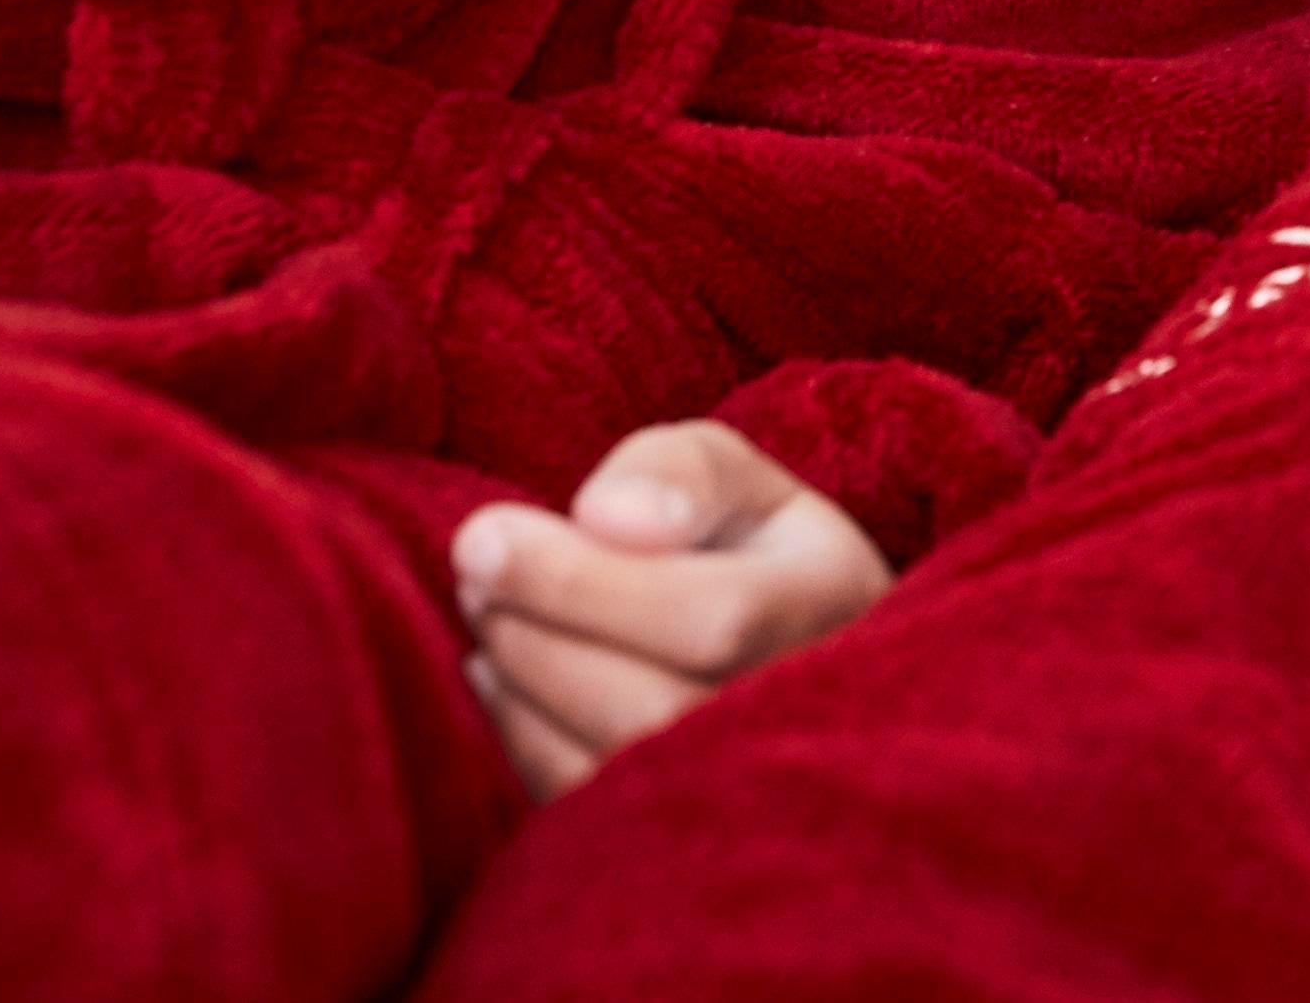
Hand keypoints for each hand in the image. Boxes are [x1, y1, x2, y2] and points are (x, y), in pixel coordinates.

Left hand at [453, 421, 892, 798]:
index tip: (478, 537)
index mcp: (833, 611)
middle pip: (653, 707)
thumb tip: (604, 517)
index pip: (710, 621)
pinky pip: (585, 807)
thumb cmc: (749, 551)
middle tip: (476, 573)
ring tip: (489, 611)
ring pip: (612, 768)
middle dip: (535, 632)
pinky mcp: (680, 837)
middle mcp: (805, 720)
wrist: (786, 653)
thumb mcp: (735, 480)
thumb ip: (680, 472)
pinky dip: (521, 737)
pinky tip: (501, 675)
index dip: (580, 582)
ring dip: (519, 683)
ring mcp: (748, 796)